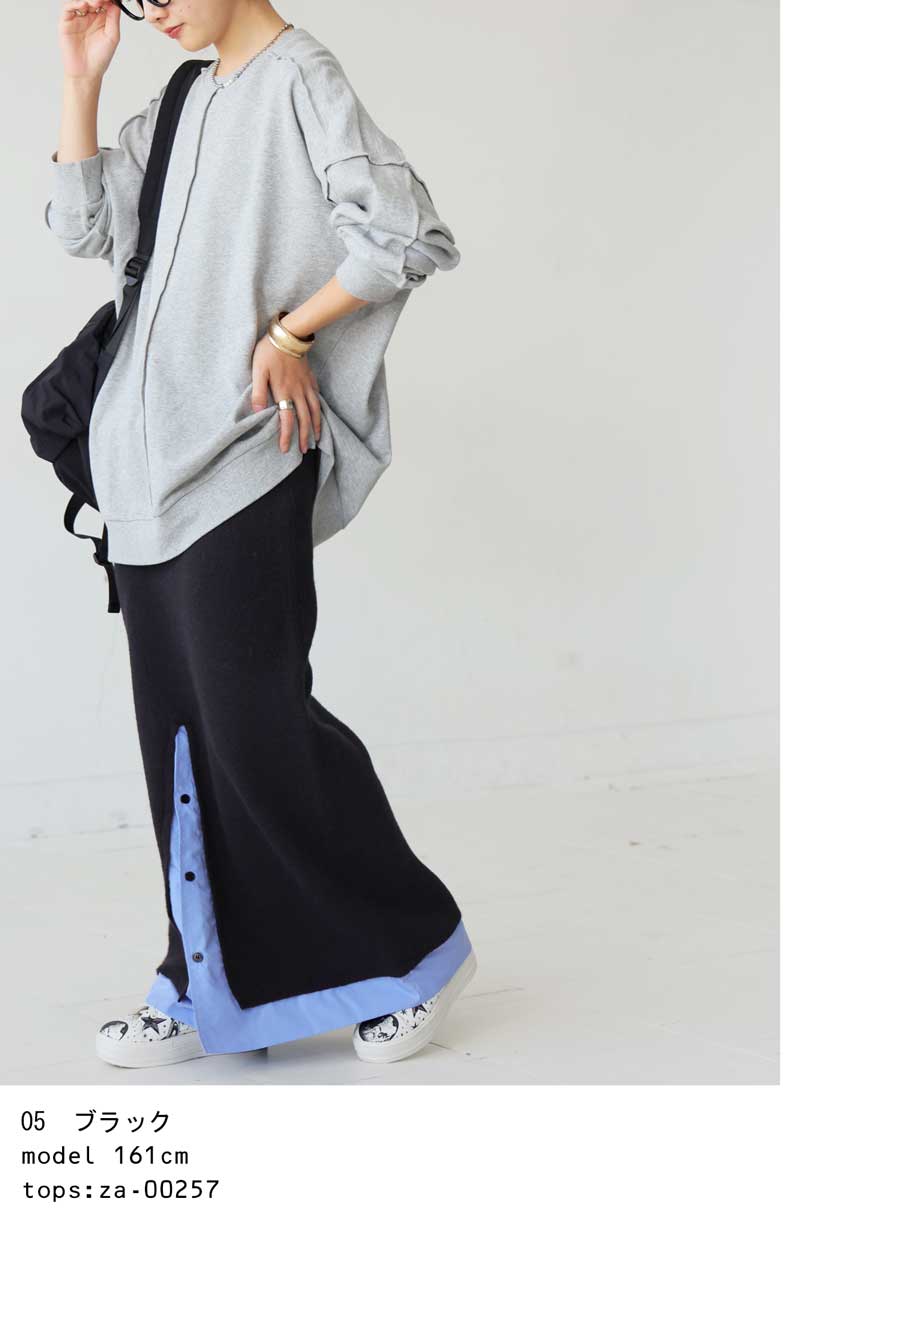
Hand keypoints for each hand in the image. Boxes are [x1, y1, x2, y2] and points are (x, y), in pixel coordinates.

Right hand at [60, 2, 119, 81]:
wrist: (86, 72)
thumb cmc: (100, 58)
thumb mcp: (112, 36)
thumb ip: (114, 18)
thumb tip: (115, 2)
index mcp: (101, 19)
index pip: (104, 2)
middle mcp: (89, 16)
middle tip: (103, 0)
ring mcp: (77, 18)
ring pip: (80, 0)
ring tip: (96, 3)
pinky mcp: (66, 22)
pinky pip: (68, 7)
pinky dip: (75, 3)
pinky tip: (83, 5)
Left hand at [251, 334, 321, 454]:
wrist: (289, 334)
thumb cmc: (269, 351)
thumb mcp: (258, 370)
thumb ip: (259, 392)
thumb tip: (259, 412)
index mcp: (284, 392)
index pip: (287, 420)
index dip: (286, 436)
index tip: (285, 449)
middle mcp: (298, 392)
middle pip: (304, 419)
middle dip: (304, 437)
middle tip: (304, 451)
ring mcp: (306, 386)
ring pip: (314, 411)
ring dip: (315, 427)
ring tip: (316, 439)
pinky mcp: (310, 379)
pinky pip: (317, 398)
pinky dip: (319, 410)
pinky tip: (318, 415)